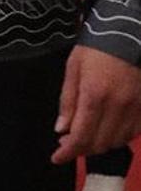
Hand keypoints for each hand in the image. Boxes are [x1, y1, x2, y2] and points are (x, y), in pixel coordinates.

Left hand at [52, 44, 140, 163]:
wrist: (127, 32)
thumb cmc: (96, 48)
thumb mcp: (73, 69)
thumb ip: (67, 101)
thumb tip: (61, 129)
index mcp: (94, 95)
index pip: (80, 137)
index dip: (68, 153)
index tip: (57, 157)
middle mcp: (117, 105)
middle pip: (98, 144)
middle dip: (81, 148)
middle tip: (69, 142)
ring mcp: (134, 107)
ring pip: (116, 142)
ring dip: (99, 144)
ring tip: (87, 135)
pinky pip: (132, 133)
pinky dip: (118, 137)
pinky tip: (107, 129)